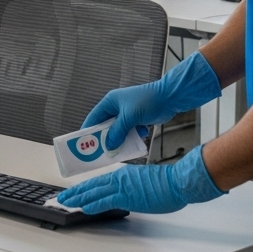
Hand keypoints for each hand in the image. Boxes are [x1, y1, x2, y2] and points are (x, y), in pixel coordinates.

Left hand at [56, 146, 223, 213]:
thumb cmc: (166, 183)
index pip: (98, 182)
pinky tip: (84, 208)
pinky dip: (93, 204)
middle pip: (91, 186)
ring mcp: (122, 187)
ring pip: (94, 192)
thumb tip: (124, 194)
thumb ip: (131, 187)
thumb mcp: (143, 182)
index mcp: (123, 174)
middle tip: (60, 197)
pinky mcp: (127, 196)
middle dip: (74, 192)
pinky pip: (105, 201)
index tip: (73, 192)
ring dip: (78, 198)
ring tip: (65, 202)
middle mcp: (119, 178)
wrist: (177, 181)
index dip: (84, 188)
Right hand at [82, 49, 221, 148]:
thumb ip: (117, 132)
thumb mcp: (129, 117)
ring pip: (118, 132)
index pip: (93, 118)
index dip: (88, 131)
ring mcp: (127, 115)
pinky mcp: (137, 120)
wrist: (170, 97)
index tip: (82, 145)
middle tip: (101, 153)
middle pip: (106, 127)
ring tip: (121, 150)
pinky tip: (141, 135)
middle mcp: (116, 109)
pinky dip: (133, 137)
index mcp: (110, 103)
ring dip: (121, 140)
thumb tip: (109, 146)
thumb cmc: (148, 101)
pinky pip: (130, 133)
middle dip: (105, 140)